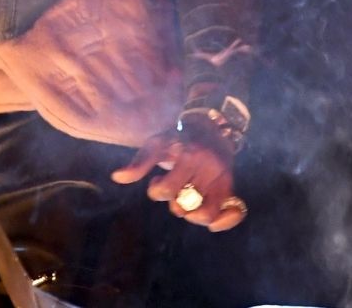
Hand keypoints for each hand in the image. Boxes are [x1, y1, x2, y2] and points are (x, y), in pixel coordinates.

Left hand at [111, 129, 245, 230]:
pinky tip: (212, 224)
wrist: (211, 126)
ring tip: (189, 204)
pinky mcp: (231, 186)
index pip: (167, 190)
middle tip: (176, 190)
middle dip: (174, 203)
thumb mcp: (157, 144)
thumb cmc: (179, 138)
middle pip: (185, 205)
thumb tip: (116, 177)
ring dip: (193, 216)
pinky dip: (223, 222)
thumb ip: (139, 162)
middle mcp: (208, 166)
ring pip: (207, 214)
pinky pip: (235, 212)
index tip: (157, 181)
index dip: (156, 191)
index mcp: (188, 155)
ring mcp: (222, 177)